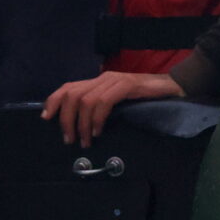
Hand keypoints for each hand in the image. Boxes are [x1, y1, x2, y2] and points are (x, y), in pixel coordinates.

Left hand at [41, 70, 180, 146]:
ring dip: (81, 124)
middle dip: (66, 120)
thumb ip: (100, 108)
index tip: (46, 118)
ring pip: (85, 100)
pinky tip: (98, 131)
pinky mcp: (127, 85)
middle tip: (70, 140)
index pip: (68, 87)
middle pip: (72, 95)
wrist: (173, 88)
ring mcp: (115, 80)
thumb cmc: (145, 100)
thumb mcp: (117, 104)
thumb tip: (80, 126)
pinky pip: (104, 102)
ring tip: (85, 141)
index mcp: (98, 81)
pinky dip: (97, 118)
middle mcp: (103, 78)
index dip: (53, 101)